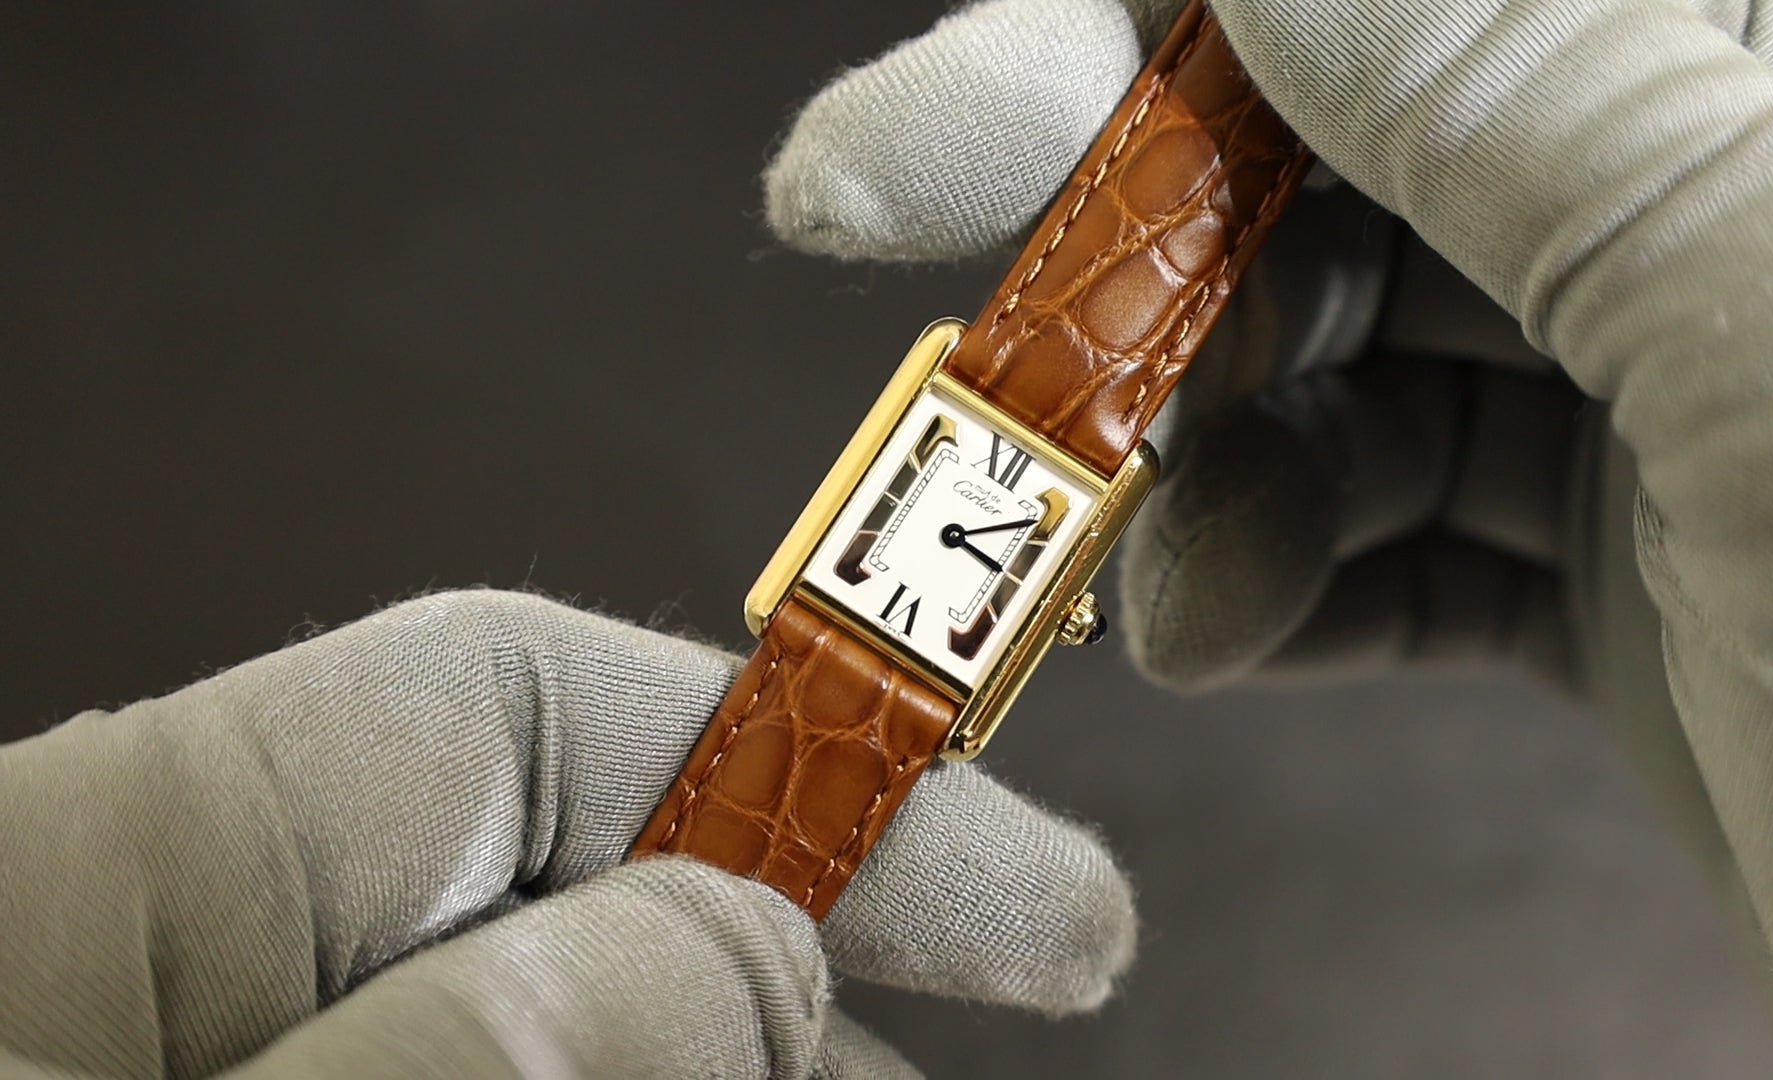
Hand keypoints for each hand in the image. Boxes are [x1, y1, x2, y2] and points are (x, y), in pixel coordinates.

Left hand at [0, 591, 1134, 1077]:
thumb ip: (456, 1056)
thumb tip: (741, 944)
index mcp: (95, 883)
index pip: (511, 704)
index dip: (811, 757)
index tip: (1039, 903)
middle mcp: (178, 973)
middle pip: (569, 892)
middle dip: (812, 962)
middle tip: (1025, 1003)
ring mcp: (243, 1065)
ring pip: (556, 1034)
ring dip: (760, 1064)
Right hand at [761, 0, 1772, 1073]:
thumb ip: (1521, 83)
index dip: (1194, 12)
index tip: (990, 98)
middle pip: (1379, 129)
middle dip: (1163, 241)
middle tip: (971, 309)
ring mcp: (1707, 373)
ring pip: (1364, 335)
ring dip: (1219, 450)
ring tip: (1166, 583)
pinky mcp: (1654, 551)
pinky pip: (1411, 509)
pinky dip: (1292, 566)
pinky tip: (1225, 628)